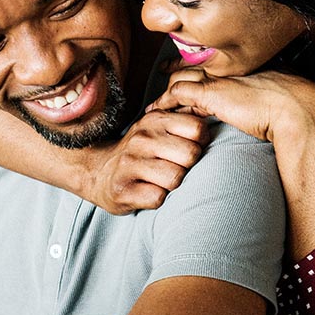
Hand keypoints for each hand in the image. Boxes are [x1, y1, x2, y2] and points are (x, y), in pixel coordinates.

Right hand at [83, 108, 209, 214]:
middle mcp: (141, 139)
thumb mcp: (157, 129)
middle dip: (188, 166)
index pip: (198, 128)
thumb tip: (216, 116)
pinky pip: (158, 198)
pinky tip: (147, 192)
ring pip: (175, 179)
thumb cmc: (139, 153)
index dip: (200, 142)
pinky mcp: (122, 190)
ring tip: (160, 181)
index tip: (187, 149)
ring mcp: (129, 164)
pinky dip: (158, 199)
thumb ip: (183, 122)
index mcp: (153, 120)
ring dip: (173, 185)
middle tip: (174, 168)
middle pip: (191, 155)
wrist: (98, 172)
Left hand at [147, 68, 314, 143]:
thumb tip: (255, 107)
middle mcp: (228, 69)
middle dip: (175, 70)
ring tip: (156, 102)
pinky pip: (176, 93)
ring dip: (166, 90)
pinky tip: (156, 109)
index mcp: (243, 67)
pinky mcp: (210, 94)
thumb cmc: (295, 107)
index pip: (210, 63)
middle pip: (191, 67)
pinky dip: (164, 102)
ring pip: (179, 79)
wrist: (299, 109)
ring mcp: (217, 80)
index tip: (182, 65)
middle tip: (162, 72)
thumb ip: (258, 97)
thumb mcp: (273, 97)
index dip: (195, 65)